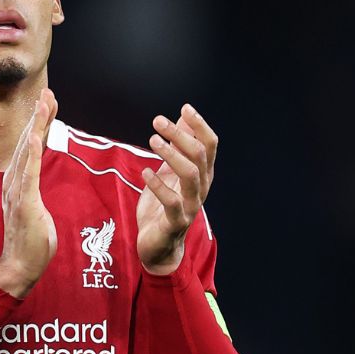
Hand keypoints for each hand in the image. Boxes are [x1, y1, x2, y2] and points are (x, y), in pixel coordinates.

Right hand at [0, 89, 58, 298]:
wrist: (19, 267)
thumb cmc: (30, 240)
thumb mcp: (35, 209)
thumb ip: (32, 191)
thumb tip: (33, 180)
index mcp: (18, 181)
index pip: (30, 146)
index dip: (39, 122)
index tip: (47, 101)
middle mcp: (14, 182)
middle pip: (28, 142)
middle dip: (38, 116)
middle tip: (46, 91)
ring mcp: (17, 192)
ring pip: (28, 152)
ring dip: (36, 127)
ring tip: (43, 104)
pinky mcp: (24, 204)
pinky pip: (29, 176)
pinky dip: (32, 155)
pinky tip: (36, 137)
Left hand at [136, 104, 217, 275]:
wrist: (159, 246)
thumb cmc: (163, 206)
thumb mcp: (170, 172)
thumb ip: (179, 147)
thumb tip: (183, 116)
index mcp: (202, 174)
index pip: (210, 145)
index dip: (199, 125)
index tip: (184, 107)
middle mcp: (201, 188)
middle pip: (199, 155)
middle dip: (179, 135)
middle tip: (157, 121)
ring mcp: (191, 206)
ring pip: (190, 175)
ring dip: (172, 154)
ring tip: (152, 140)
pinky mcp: (176, 222)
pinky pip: (172, 202)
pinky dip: (159, 185)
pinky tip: (145, 172)